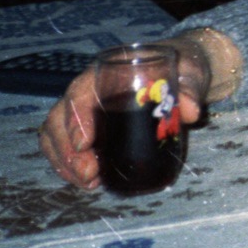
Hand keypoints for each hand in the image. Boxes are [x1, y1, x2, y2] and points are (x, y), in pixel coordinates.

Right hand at [38, 38, 210, 188]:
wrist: (184, 69)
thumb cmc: (183, 66)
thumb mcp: (191, 71)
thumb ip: (190, 88)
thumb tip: (190, 111)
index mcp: (109, 71)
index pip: (80, 92)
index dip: (76, 118)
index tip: (85, 144)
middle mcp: (90, 89)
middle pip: (60, 116)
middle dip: (67, 149)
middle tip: (89, 174)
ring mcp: (87, 108)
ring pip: (55, 132)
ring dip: (65, 160)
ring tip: (88, 181)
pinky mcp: (91, 125)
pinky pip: (63, 144)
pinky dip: (68, 163)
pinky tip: (86, 180)